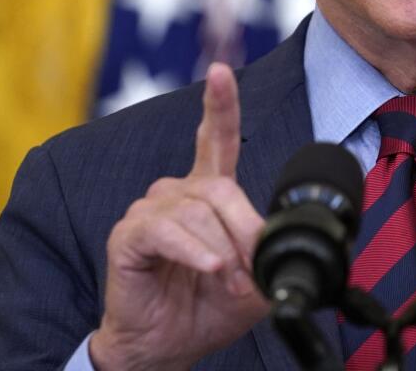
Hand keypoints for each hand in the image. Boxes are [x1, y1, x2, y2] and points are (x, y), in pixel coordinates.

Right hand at [89, 63, 268, 370]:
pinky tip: (210, 268)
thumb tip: (286, 239)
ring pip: (199, 212)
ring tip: (229, 282)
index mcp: (206, 192)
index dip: (219, 103)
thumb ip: (270, 253)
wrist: (167, 346)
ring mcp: (149, 211)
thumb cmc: (205, 307)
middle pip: (221, 187)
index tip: (219, 72)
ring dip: (223, 251)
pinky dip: (196, 252)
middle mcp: (176, 193)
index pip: (213, 138)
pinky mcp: (129, 235)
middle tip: (252, 273)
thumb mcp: (254, 279)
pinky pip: (168, 231)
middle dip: (246, 231)